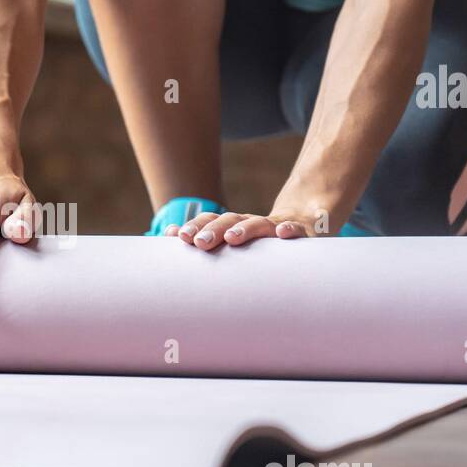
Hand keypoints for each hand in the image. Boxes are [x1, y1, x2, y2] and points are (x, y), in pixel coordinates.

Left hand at [168, 206, 326, 249]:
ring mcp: (275, 227)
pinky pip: (296, 230)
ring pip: (259, 224)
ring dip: (245, 229)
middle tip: (200, 242)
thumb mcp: (232, 244)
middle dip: (213, 229)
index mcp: (233, 225)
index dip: (195, 226)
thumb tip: (167, 233)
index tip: (179, 236)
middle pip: (230, 220)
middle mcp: (251, 223)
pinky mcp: (300, 233)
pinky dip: (290, 230)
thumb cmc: (257, 245)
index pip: (211, 220)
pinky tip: (283, 235)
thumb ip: (204, 240)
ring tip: (232, 238)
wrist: (299, 227)